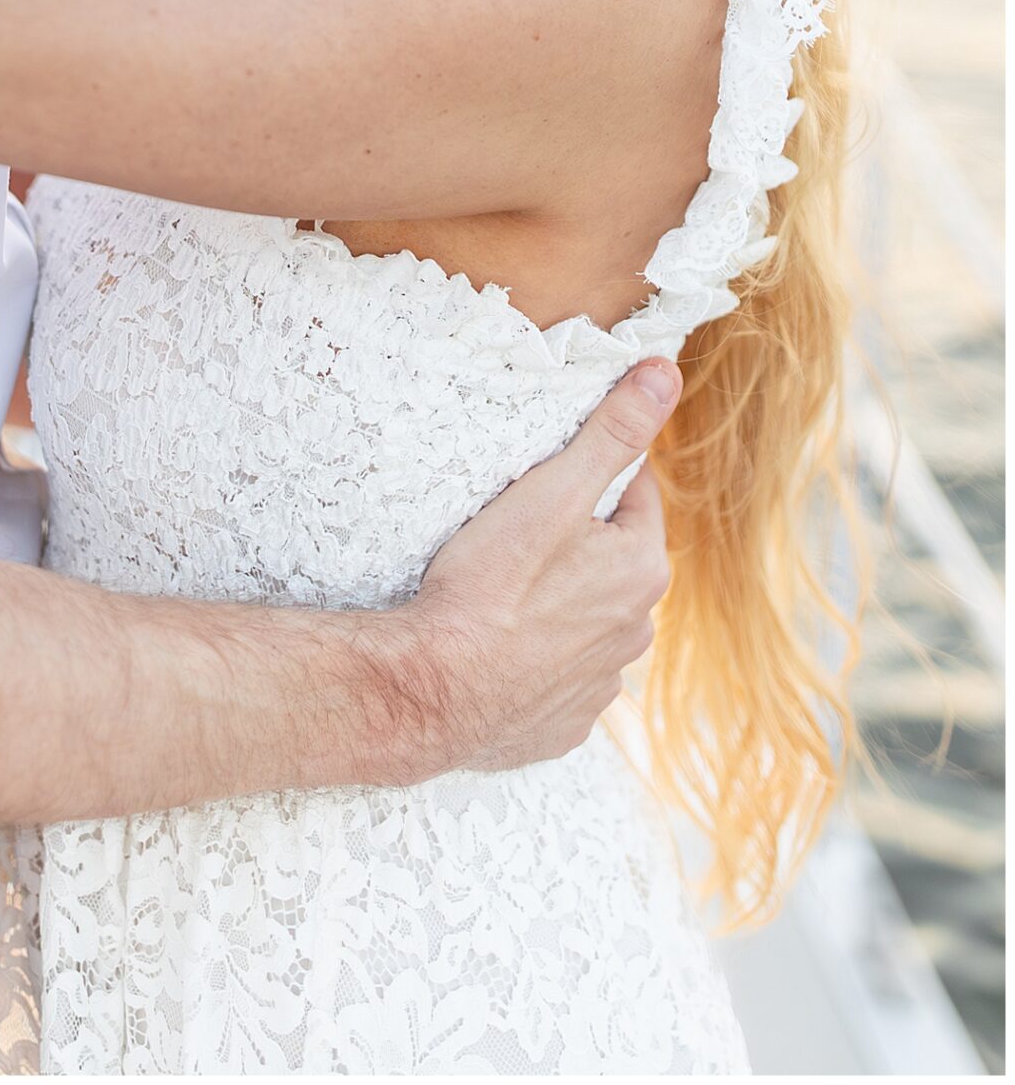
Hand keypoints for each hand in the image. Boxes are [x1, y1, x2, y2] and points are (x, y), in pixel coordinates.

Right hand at [385, 360, 678, 777]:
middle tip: (516, 528)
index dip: (589, 473)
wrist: (433, 692)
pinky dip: (538, 657)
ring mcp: (600, 684)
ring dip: (562, 599)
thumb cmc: (489, 586)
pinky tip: (499, 644)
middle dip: (577, 538)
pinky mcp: (564, 724)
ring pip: (590, 619)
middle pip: (613, 558)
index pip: (634, 493)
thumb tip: (665, 373)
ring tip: (503, 585)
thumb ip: (612, 432)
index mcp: (642, 569)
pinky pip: (560, 675)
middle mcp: (636, 631)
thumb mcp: (551, 492)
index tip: (545, 475)